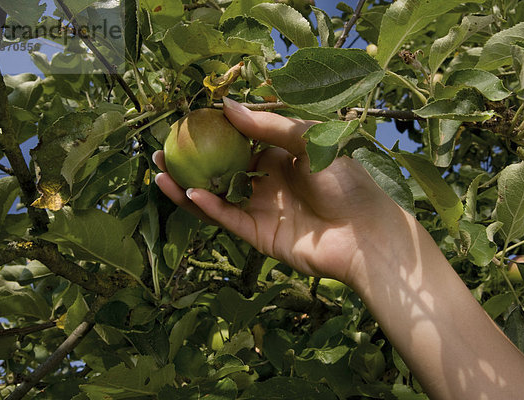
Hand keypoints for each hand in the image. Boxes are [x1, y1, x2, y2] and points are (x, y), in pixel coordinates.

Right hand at [153, 98, 411, 286]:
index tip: (186, 122)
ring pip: (217, 196)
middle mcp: (266, 181)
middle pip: (220, 169)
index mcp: (280, 156)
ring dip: (187, 185)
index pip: (239, 141)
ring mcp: (261, 208)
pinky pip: (227, 218)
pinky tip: (189, 191)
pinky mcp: (259, 234)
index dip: (212, 133)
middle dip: (190, 160)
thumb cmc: (344, 181)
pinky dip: (208, 207)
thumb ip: (267, 125)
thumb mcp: (308, 140)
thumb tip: (227, 106)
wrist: (364, 232)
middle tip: (161, 149)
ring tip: (159, 171)